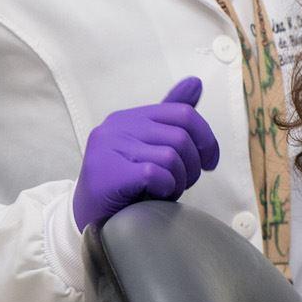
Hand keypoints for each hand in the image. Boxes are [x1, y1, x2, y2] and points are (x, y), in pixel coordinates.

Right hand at [72, 77, 221, 230]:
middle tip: (184, 183)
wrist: (91, 219)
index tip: (210, 162)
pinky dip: (164, 189)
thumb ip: (170, 117)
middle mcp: (116, 126)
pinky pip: (156, 174)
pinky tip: (153, 196)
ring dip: (178, 180)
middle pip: (181, 135)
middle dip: (193, 165)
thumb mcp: (150, 148)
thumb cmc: (126, 185)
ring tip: (165, 191)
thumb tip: (196, 81)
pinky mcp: (109, 171)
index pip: (182, 113)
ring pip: (171, 155)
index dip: (206, 138)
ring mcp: (109, 147)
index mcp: (129, 117)